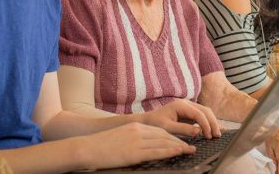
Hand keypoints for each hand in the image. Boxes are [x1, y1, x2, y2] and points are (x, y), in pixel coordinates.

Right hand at [76, 122, 195, 169]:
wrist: (86, 148)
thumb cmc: (101, 146)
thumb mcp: (120, 137)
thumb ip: (133, 139)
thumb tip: (143, 147)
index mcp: (135, 127)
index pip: (159, 131)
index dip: (173, 136)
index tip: (183, 140)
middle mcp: (138, 131)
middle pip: (165, 135)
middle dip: (179, 140)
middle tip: (191, 146)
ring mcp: (137, 141)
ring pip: (163, 142)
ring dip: (179, 146)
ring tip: (190, 150)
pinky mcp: (134, 153)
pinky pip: (156, 151)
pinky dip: (170, 151)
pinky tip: (179, 151)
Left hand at [140, 99, 220, 138]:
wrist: (148, 121)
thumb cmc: (155, 123)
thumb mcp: (167, 127)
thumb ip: (182, 129)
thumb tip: (198, 131)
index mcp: (181, 105)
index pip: (198, 113)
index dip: (206, 124)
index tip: (209, 135)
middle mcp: (186, 104)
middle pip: (205, 111)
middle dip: (212, 123)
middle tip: (217, 136)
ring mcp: (189, 108)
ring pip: (206, 113)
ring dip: (212, 123)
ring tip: (218, 135)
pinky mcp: (189, 114)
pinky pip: (202, 117)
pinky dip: (209, 123)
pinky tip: (217, 129)